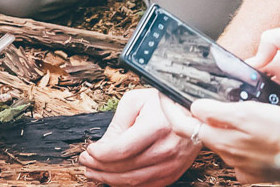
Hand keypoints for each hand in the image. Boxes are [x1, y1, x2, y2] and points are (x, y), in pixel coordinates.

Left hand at [79, 89, 199, 186]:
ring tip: (94, 172)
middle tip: (85, 162)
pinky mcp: (173, 173)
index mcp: (156, 127)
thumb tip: (102, 146)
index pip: (121, 150)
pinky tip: (114, 178)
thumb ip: (117, 124)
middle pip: (125, 168)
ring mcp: (172, 164)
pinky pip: (146, 185)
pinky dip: (127, 184)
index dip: (100, 154)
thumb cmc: (164, 102)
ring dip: (109, 179)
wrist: (193, 113)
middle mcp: (166, 149)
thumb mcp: (136, 101)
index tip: (89, 150)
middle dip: (99, 168)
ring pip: (134, 181)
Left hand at [178, 98, 279, 183]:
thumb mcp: (247, 111)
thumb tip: (194, 108)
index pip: (181, 125)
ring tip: (237, 111)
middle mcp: (226, 155)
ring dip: (224, 127)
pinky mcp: (254, 171)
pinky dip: (242, 140)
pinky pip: (241, 153)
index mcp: (219, 139)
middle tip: (201, 98)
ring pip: (222, 141)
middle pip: (202, 133)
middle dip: (198, 116)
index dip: (170, 109)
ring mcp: (239, 165)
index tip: (164, 96)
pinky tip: (254, 132)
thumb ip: (216, 112)